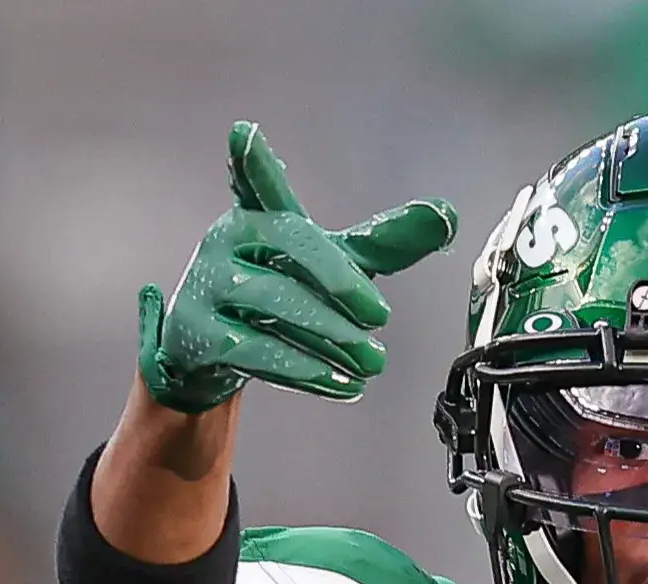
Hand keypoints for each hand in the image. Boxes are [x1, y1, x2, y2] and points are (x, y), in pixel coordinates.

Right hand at [136, 122, 456, 409]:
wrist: (214, 349)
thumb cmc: (279, 291)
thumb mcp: (332, 264)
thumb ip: (384, 242)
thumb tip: (447, 215)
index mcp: (259, 214)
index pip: (257, 182)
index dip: (252, 161)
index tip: (244, 135)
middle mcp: (228, 240)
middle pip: (292, 246)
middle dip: (342, 281)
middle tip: (382, 316)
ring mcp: (208, 285)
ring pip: (277, 303)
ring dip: (332, 335)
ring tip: (372, 362)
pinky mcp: (200, 335)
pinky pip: (258, 351)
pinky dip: (308, 370)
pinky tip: (342, 384)